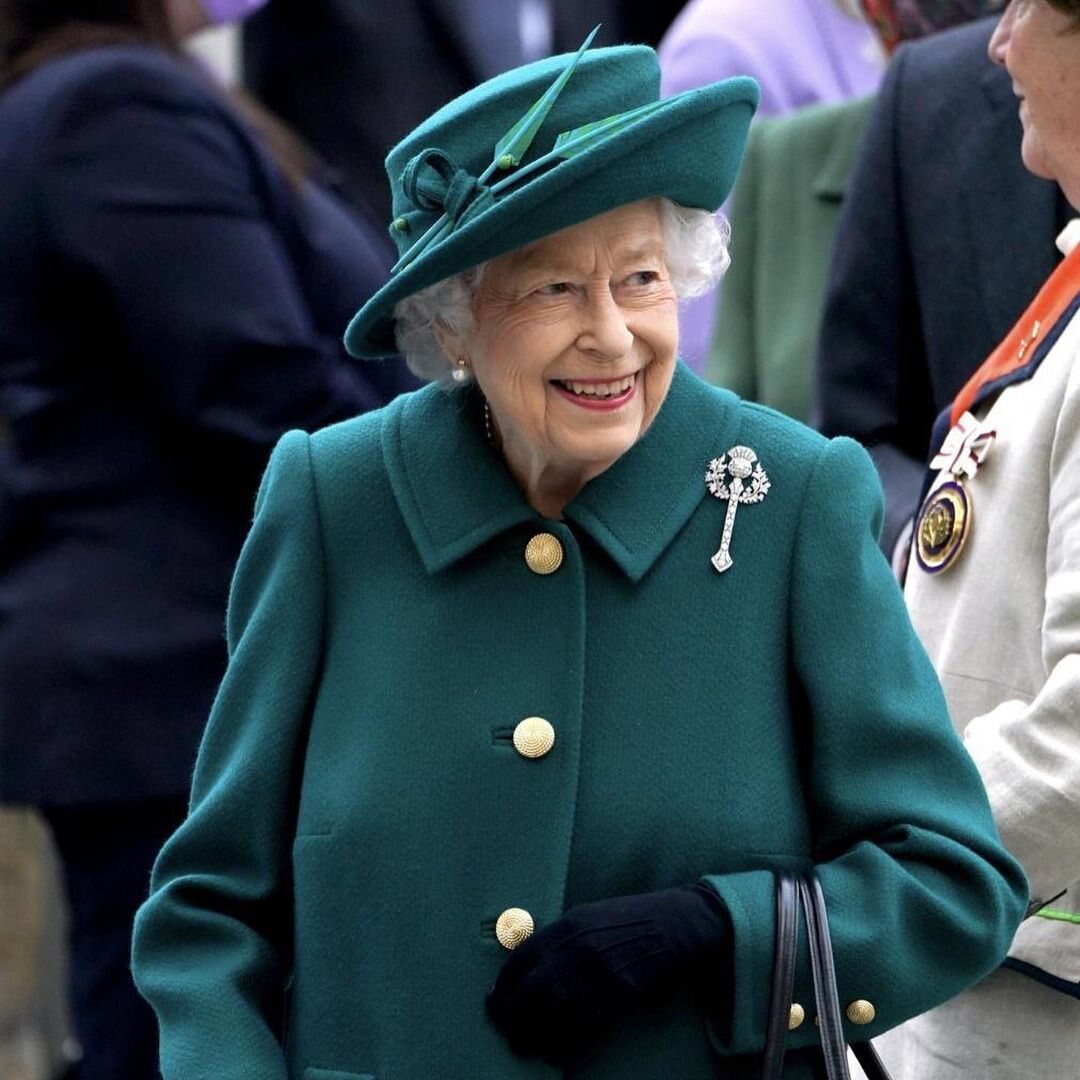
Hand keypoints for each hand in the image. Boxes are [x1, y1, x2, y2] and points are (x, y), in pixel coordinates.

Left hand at [486, 883, 730, 1064]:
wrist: (677, 921)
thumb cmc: (632, 921)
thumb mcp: (590, 918)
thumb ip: (561, 940)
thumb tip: (531, 969)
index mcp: (566, 925)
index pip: (520, 958)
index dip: (504, 985)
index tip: (494, 1001)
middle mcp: (576, 947)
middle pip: (530, 989)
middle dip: (512, 1015)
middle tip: (505, 1031)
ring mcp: (598, 971)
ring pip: (555, 1012)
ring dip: (537, 1035)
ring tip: (526, 1048)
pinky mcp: (621, 993)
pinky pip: (587, 1025)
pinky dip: (570, 1042)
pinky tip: (560, 1051)